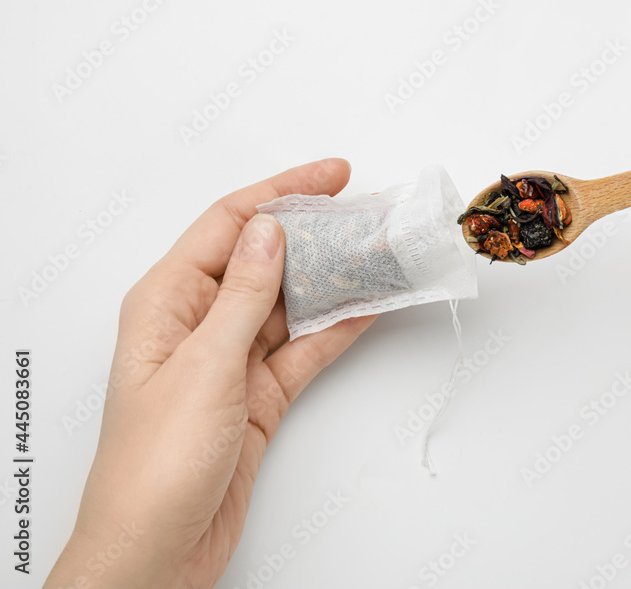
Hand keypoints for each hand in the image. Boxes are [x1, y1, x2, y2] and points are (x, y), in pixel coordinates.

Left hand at [45, 159, 376, 588]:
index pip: (230, 223)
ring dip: (335, 280)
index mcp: (168, 300)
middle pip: (266, 259)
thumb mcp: (204, 366)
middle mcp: (200, 322)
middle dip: (318, 235)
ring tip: (381, 255)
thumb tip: (269, 230)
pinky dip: (338, 329)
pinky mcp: (258, 395)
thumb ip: (242, 295)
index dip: (282, 191)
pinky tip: (369, 308)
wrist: (158, 549)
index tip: (333, 175)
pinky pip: (304, 349)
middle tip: (370, 216)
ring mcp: (232, 359)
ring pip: (291, 303)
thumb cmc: (155, 464)